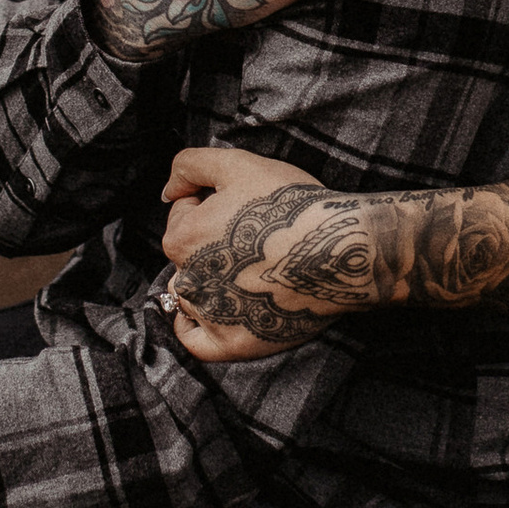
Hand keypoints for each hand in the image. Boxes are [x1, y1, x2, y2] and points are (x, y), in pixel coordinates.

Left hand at [160, 140, 356, 362]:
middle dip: (211, 245)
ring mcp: (210, 315)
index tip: (243, 208)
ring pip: (193, 294)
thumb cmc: (292, 204)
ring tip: (249, 271)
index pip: (183, 216)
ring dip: (210, 283)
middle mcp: (188, 280)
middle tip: (253, 240)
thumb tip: (168, 190)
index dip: (211, 204)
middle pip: (188, 256)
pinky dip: (197, 328)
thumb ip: (190, 165)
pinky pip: (196, 341)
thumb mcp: (238, 164)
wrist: (340, 249)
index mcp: (181, 238)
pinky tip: (215, 312)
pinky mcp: (234, 343)